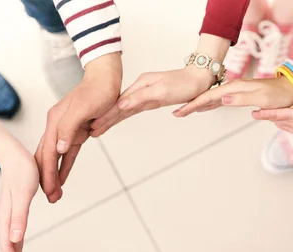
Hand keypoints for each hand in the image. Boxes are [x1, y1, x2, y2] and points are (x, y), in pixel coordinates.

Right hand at [0, 154, 38, 251]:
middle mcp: (5, 219)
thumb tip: (15, 239)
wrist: (14, 155)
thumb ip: (19, 217)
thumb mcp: (23, 194)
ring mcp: (8, 215)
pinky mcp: (13, 210)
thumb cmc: (22, 172)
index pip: (10, 247)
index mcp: (7, 218)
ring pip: (11, 242)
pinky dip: (16, 245)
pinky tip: (18, 248)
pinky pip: (13, 232)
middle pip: (9, 247)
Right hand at [35, 53, 121, 202]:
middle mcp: (56, 127)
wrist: (105, 78)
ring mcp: (65, 130)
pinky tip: (62, 180)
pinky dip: (64, 167)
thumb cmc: (96, 91)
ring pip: (55, 158)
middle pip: (46, 157)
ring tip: (54, 195)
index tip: (47, 190)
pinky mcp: (76, 132)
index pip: (47, 152)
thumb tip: (57, 148)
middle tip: (50, 199)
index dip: (46, 172)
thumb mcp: (83, 108)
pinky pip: (67, 154)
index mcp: (55, 122)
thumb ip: (68, 127)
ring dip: (54, 176)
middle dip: (46, 179)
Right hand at [90, 66, 214, 136]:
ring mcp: (146, 94)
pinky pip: (134, 110)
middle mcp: (141, 89)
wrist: (199, 80)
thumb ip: (140, 98)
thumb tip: (121, 106)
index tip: (95, 125)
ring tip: (100, 127)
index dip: (106, 115)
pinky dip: (124, 116)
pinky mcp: (153, 100)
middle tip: (93, 131)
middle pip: (119, 107)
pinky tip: (118, 119)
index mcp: (140, 85)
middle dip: (105, 119)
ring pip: (126, 109)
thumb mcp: (160, 91)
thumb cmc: (183, 84)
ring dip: (113, 119)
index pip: (119, 103)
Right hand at [173, 76, 292, 116]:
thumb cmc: (278, 95)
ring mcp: (236, 91)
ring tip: (185, 110)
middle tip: (177, 113)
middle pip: (207, 97)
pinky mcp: (240, 95)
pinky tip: (205, 107)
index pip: (209, 97)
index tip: (181, 111)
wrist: (289, 88)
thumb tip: (221, 99)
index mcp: (235, 88)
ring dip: (198, 104)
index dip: (194, 104)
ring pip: (212, 98)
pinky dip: (210, 104)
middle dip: (191, 104)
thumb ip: (241, 99)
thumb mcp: (261, 98)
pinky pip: (220, 100)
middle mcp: (233, 88)